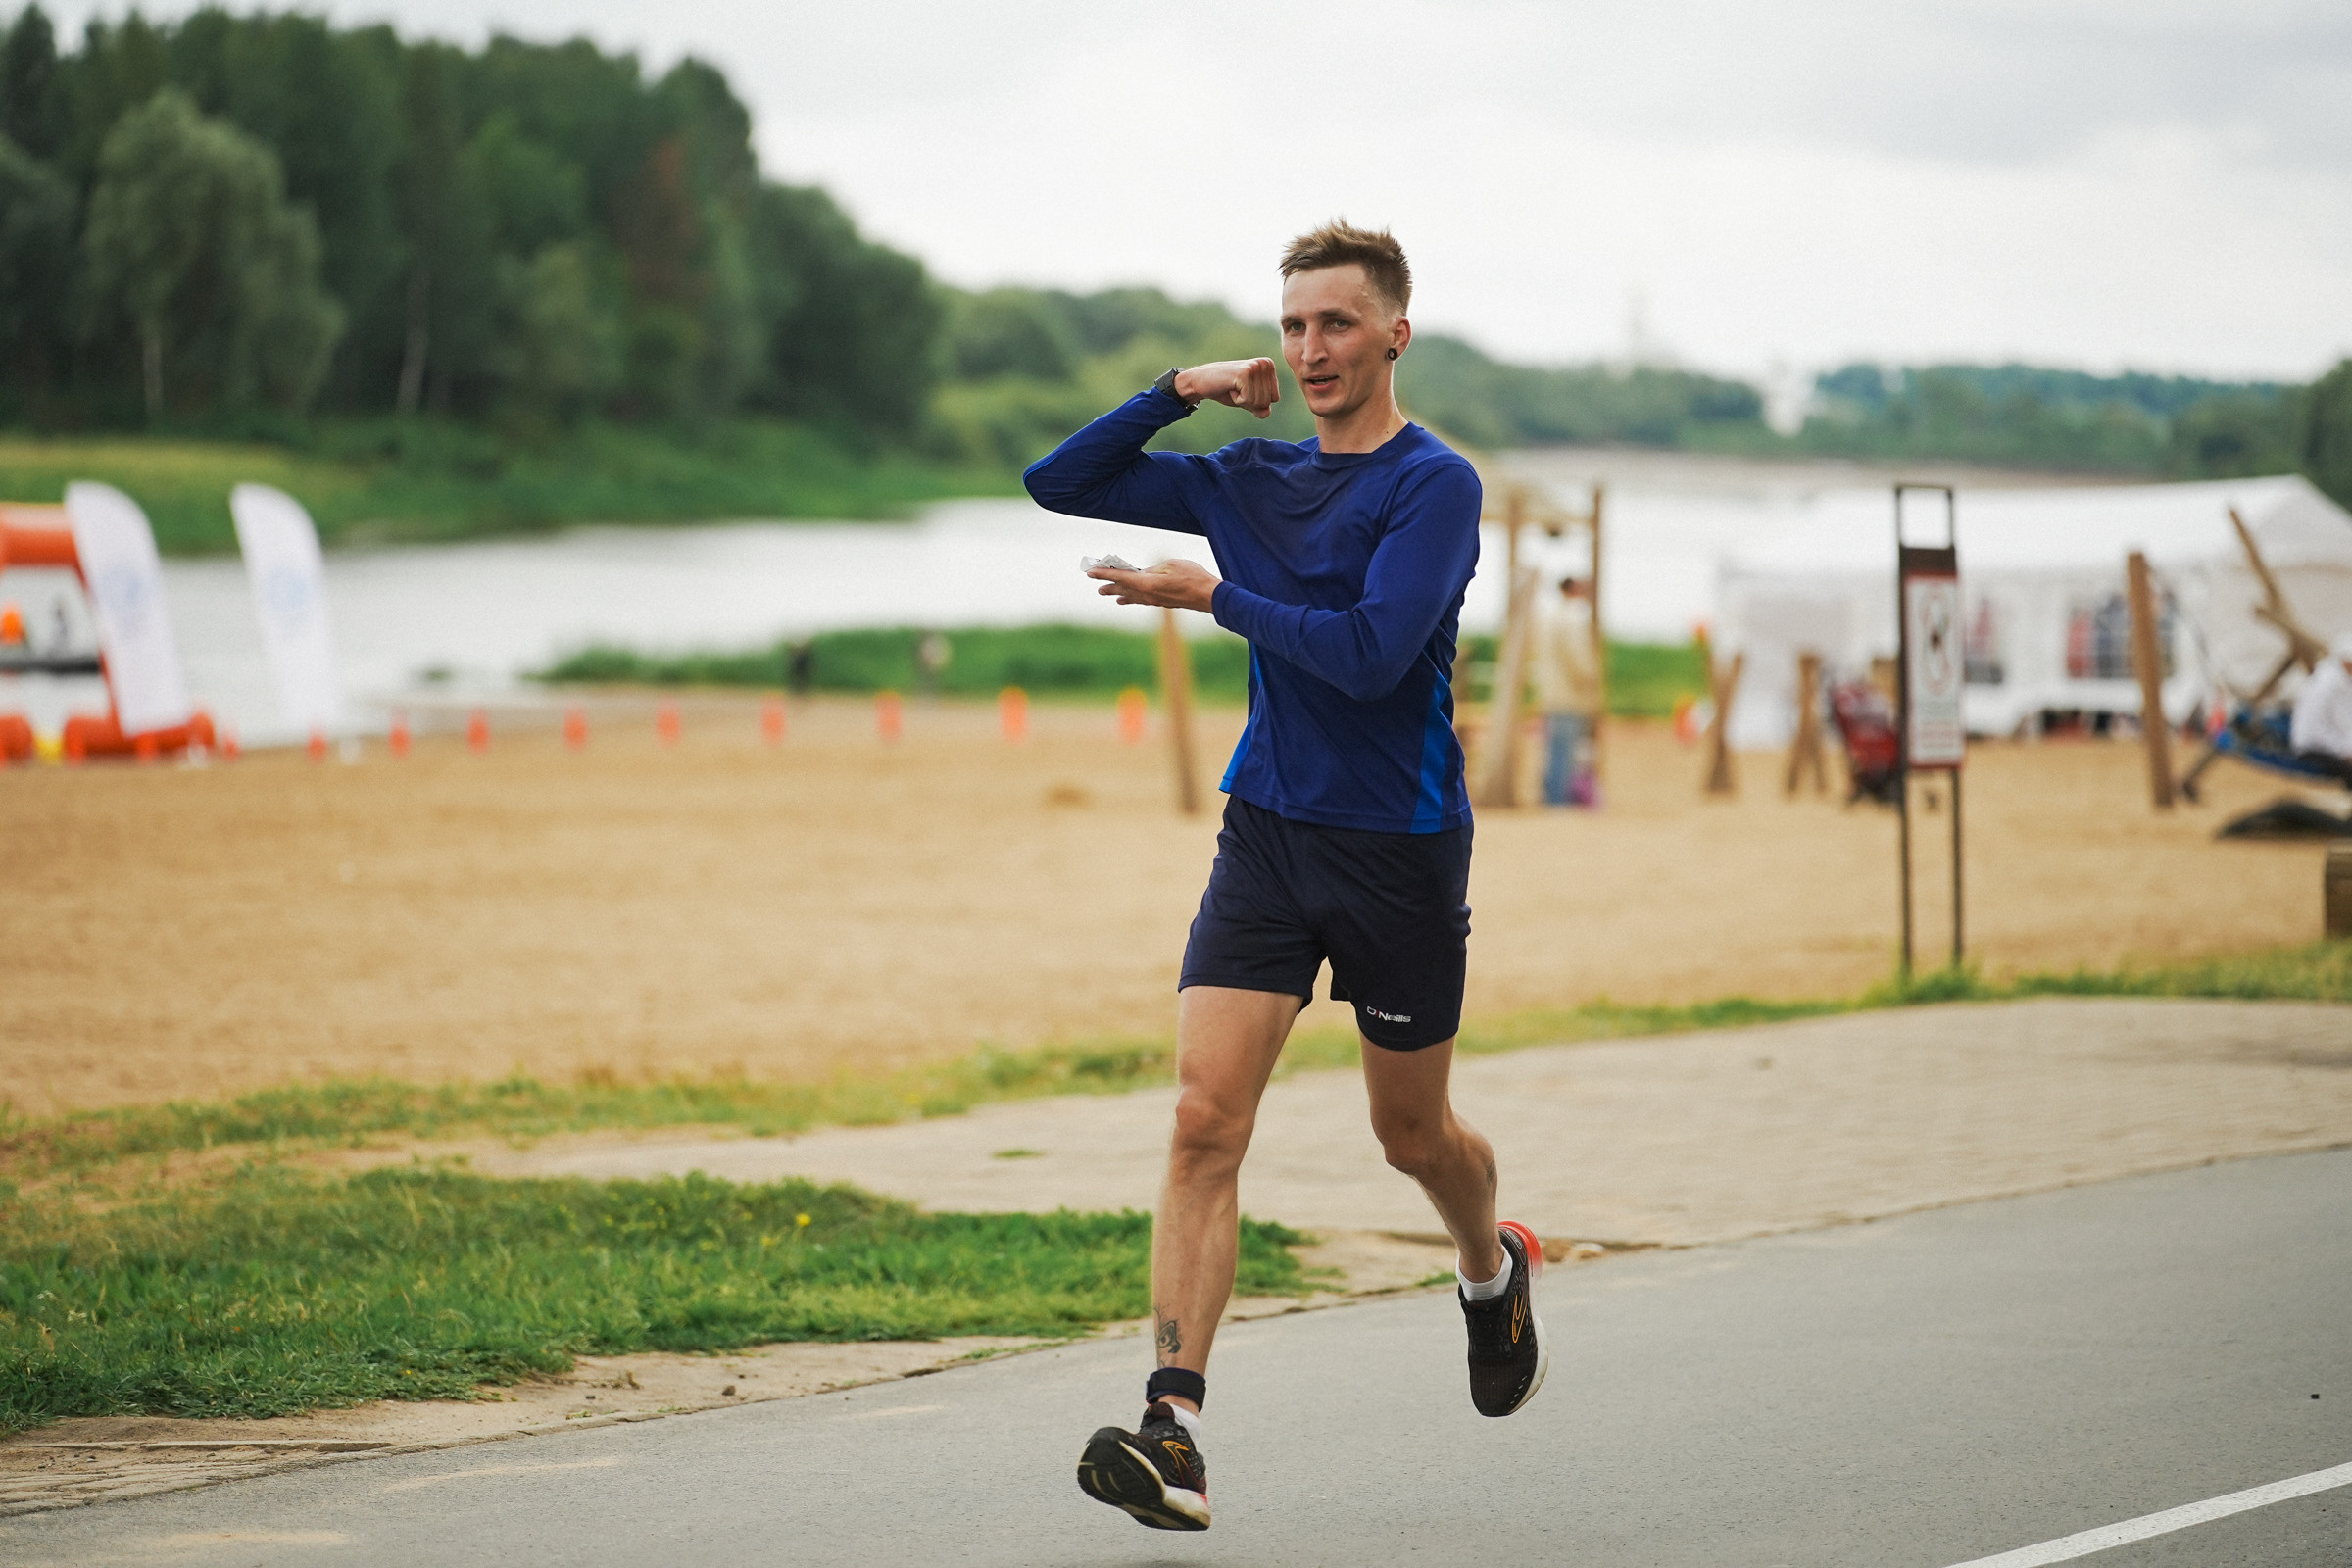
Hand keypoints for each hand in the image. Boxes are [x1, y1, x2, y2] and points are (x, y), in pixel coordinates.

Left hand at [1087, 557, 1219, 611]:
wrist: (1208, 596)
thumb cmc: (1192, 577)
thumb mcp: (1171, 565)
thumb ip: (1153, 569)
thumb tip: (1144, 574)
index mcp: (1147, 584)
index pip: (1121, 577)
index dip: (1105, 573)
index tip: (1091, 572)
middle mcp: (1147, 595)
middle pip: (1124, 589)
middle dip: (1110, 586)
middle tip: (1097, 586)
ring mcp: (1155, 601)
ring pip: (1132, 596)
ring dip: (1119, 593)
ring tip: (1109, 594)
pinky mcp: (1162, 602)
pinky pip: (1141, 600)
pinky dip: (1132, 598)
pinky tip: (1128, 600)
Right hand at [1175, 359, 1279, 418]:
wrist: (1202, 382)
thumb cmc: (1227, 390)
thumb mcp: (1249, 401)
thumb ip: (1261, 408)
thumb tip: (1266, 412)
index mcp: (1269, 366)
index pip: (1274, 398)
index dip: (1257, 401)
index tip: (1243, 389)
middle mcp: (1265, 363)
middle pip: (1267, 401)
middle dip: (1250, 401)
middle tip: (1237, 389)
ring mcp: (1255, 367)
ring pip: (1259, 402)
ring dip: (1243, 400)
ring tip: (1233, 387)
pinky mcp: (1245, 374)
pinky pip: (1248, 400)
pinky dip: (1237, 399)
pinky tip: (1230, 387)